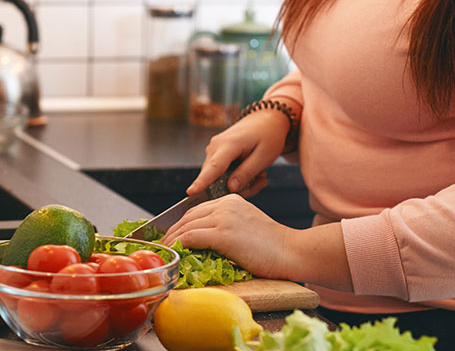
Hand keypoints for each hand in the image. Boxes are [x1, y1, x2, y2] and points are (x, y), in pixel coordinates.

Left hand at [161, 194, 297, 279]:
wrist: (292, 251)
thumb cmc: (273, 246)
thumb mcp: (246, 226)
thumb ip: (226, 226)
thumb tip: (203, 240)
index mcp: (231, 200)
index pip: (197, 210)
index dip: (181, 223)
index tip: (172, 235)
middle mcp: (226, 204)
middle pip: (188, 216)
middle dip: (172, 231)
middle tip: (163, 244)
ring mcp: (224, 218)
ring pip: (186, 226)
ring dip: (172, 240)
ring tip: (165, 252)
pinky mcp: (223, 234)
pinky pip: (191, 237)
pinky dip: (179, 246)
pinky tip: (175, 253)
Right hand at [187, 107, 291, 195]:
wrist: (265, 120)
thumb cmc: (268, 136)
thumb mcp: (264, 156)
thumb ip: (246, 173)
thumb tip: (230, 189)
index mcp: (229, 143)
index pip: (214, 166)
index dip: (202, 181)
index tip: (191, 191)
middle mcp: (215, 146)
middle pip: (215, 178)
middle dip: (238, 188)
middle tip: (261, 180)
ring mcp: (213, 149)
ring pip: (218, 178)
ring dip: (240, 183)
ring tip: (260, 174)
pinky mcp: (215, 154)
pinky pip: (220, 174)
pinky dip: (237, 177)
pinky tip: (253, 172)